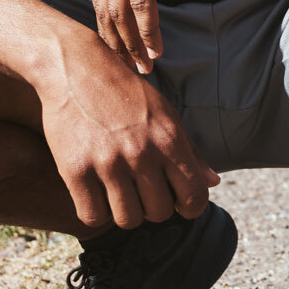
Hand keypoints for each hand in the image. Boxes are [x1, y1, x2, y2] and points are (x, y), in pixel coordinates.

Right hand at [36, 28, 218, 228]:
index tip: (179, 203)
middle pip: (159, 213)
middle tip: (142, 192)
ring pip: (127, 219)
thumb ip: (190, 151)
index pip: (194, 196)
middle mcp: (141, 154)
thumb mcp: (166, 114)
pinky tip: (97, 195)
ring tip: (120, 194)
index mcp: (169, 140)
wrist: (77, 69)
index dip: (190, 207)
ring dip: (125, 212)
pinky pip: (92, 215)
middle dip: (154, 208)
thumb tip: (214, 183)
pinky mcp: (75, 169)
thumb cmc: (127, 93)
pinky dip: (96, 212)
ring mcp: (107, 163)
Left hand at [95, 0, 206, 74]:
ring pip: (119, 12)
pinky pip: (142, 3)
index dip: (108, 28)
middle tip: (130, 70)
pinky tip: (155, 47)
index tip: (122, 50)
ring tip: (145, 67)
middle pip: (103, 11)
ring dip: (131, 44)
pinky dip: (147, 30)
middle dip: (116, 45)